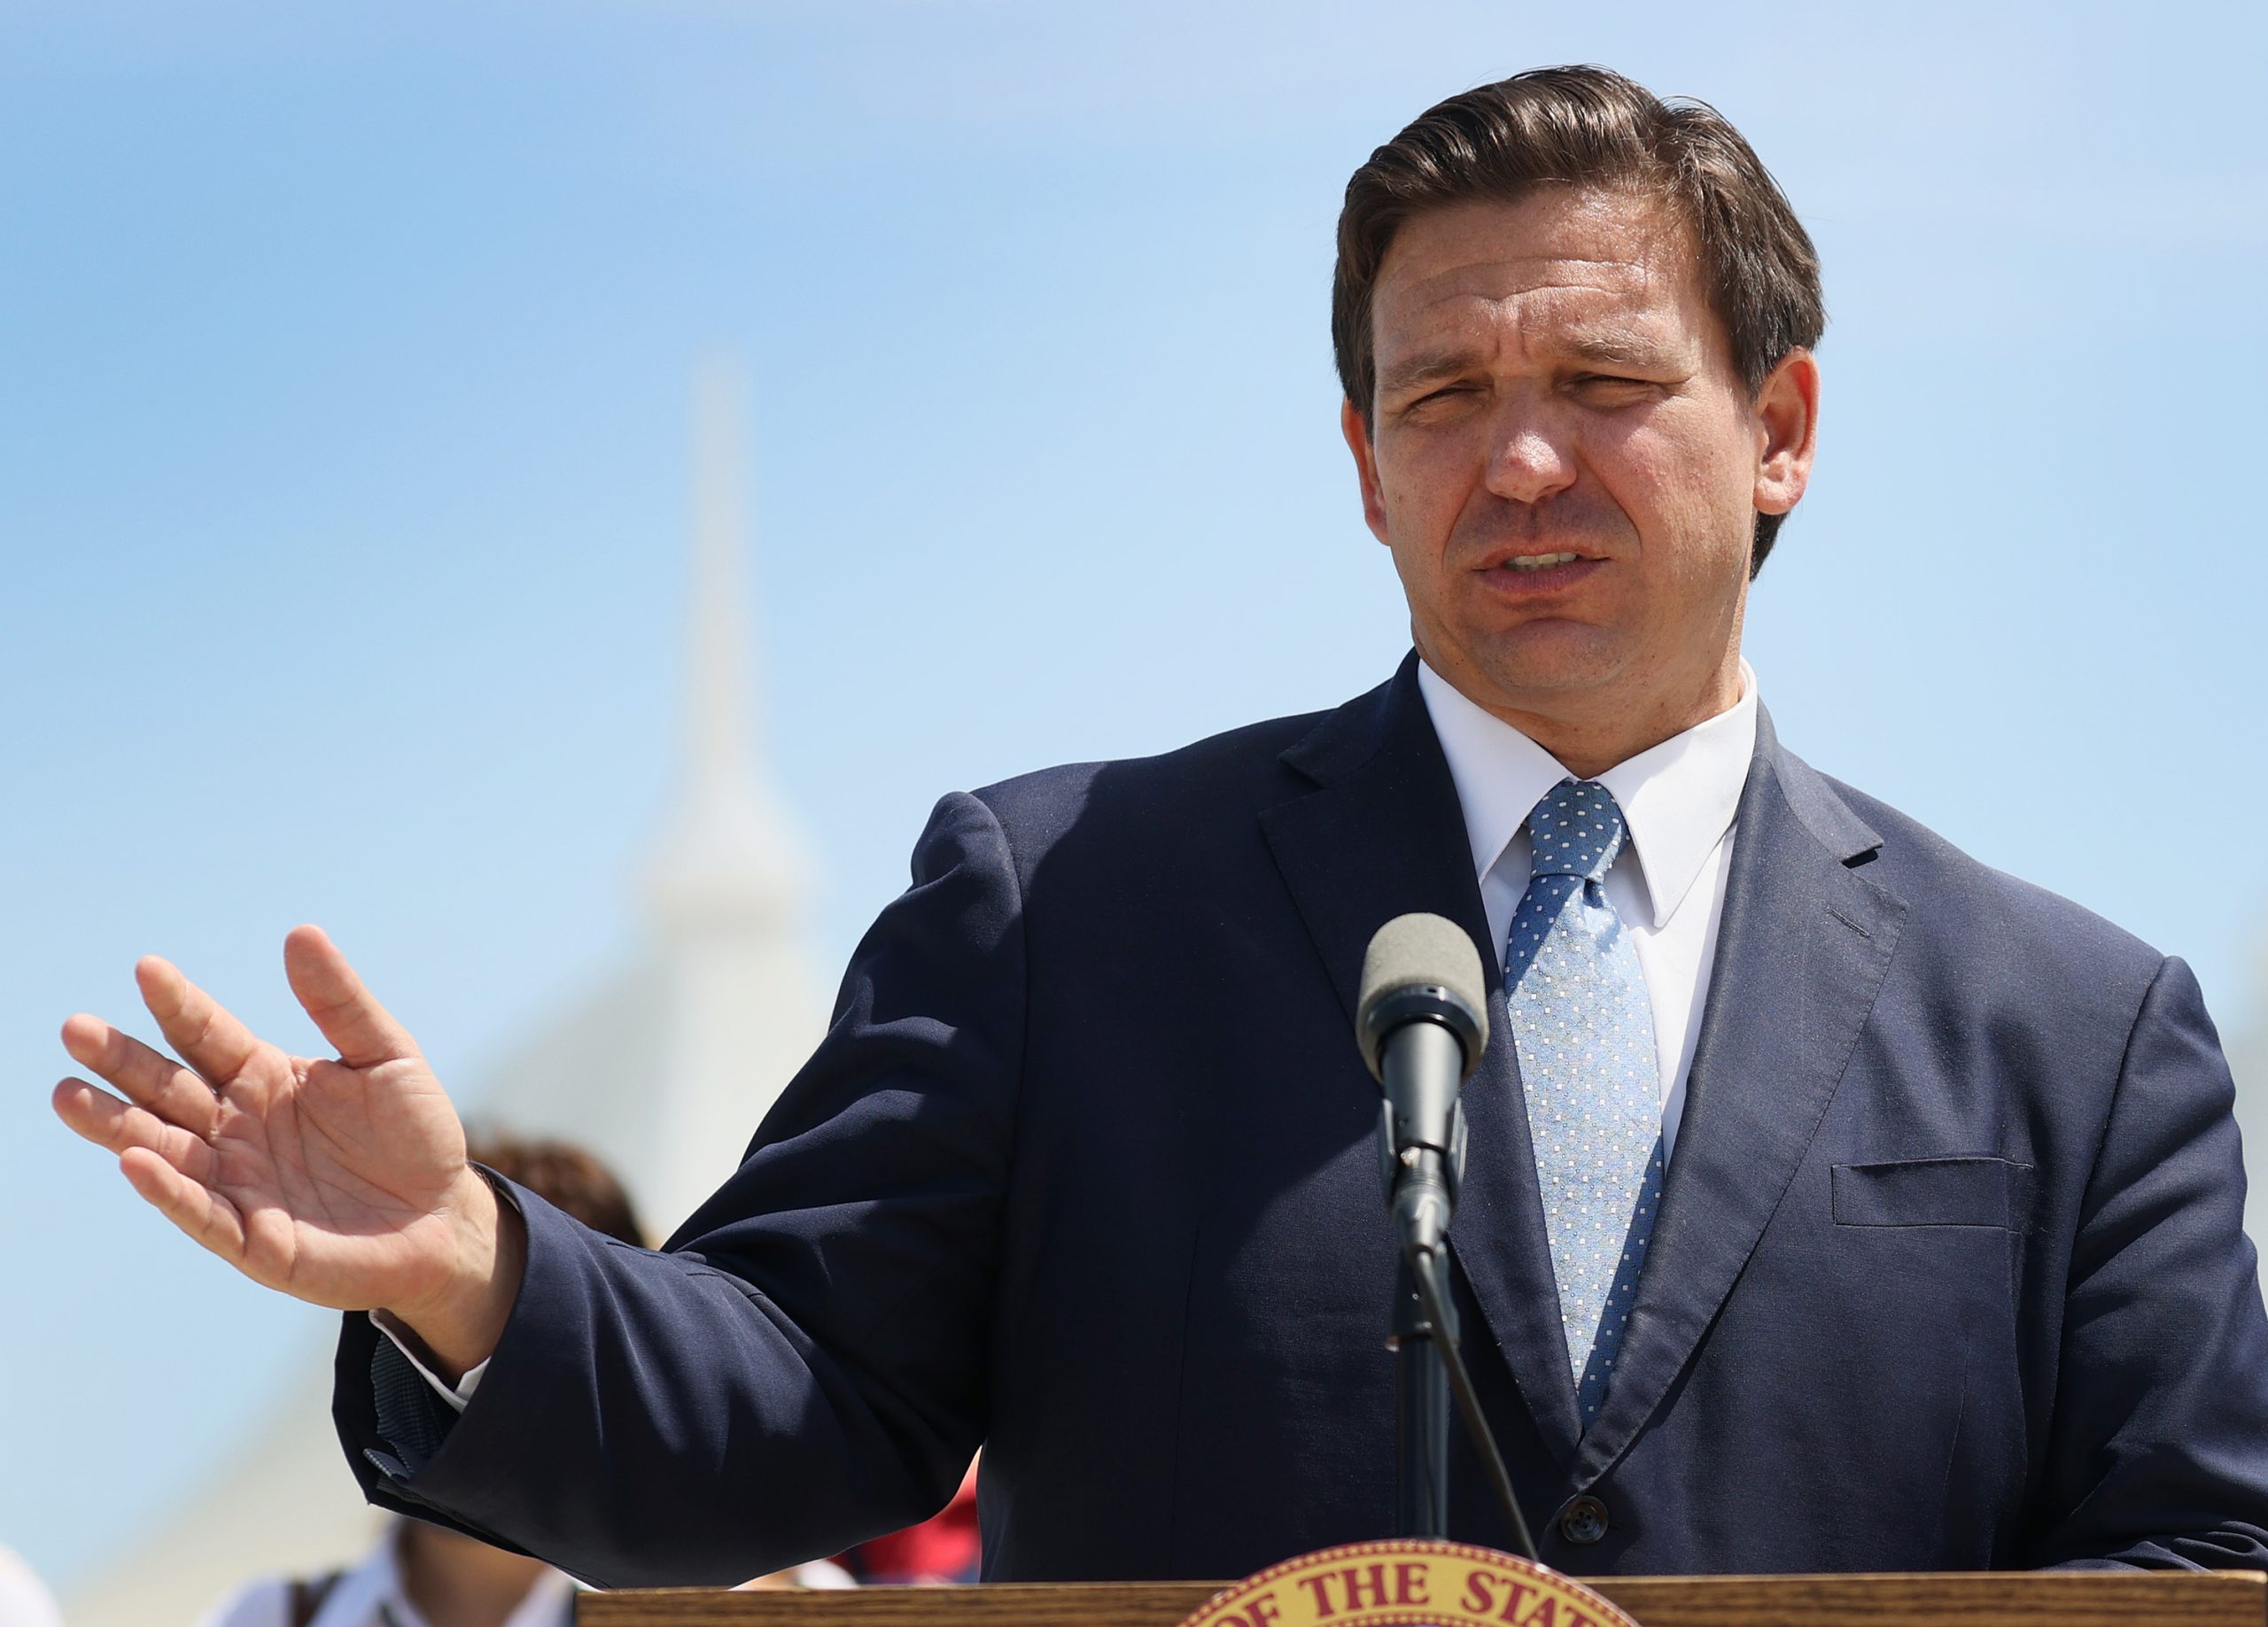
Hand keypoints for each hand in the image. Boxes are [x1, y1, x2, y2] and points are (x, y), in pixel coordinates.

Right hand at [52, 924, 521, 1375]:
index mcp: (263, 1078)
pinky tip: (133, 1160)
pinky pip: (201, 1212)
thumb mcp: (387, 1056)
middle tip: (75, 1029)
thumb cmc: (414, 1135)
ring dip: (117, 1124)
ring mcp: (238, 1183)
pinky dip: (167, 1189)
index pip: (207, 1035)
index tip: (148, 968)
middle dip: (122, 1062)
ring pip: (163, 1150)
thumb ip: (341, 1003)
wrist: (443, 1218)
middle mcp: (236, 1128)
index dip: (178, 1004)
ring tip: (68, 1094)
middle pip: (168, 1089)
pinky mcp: (252, 1240)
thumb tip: (301, 933)